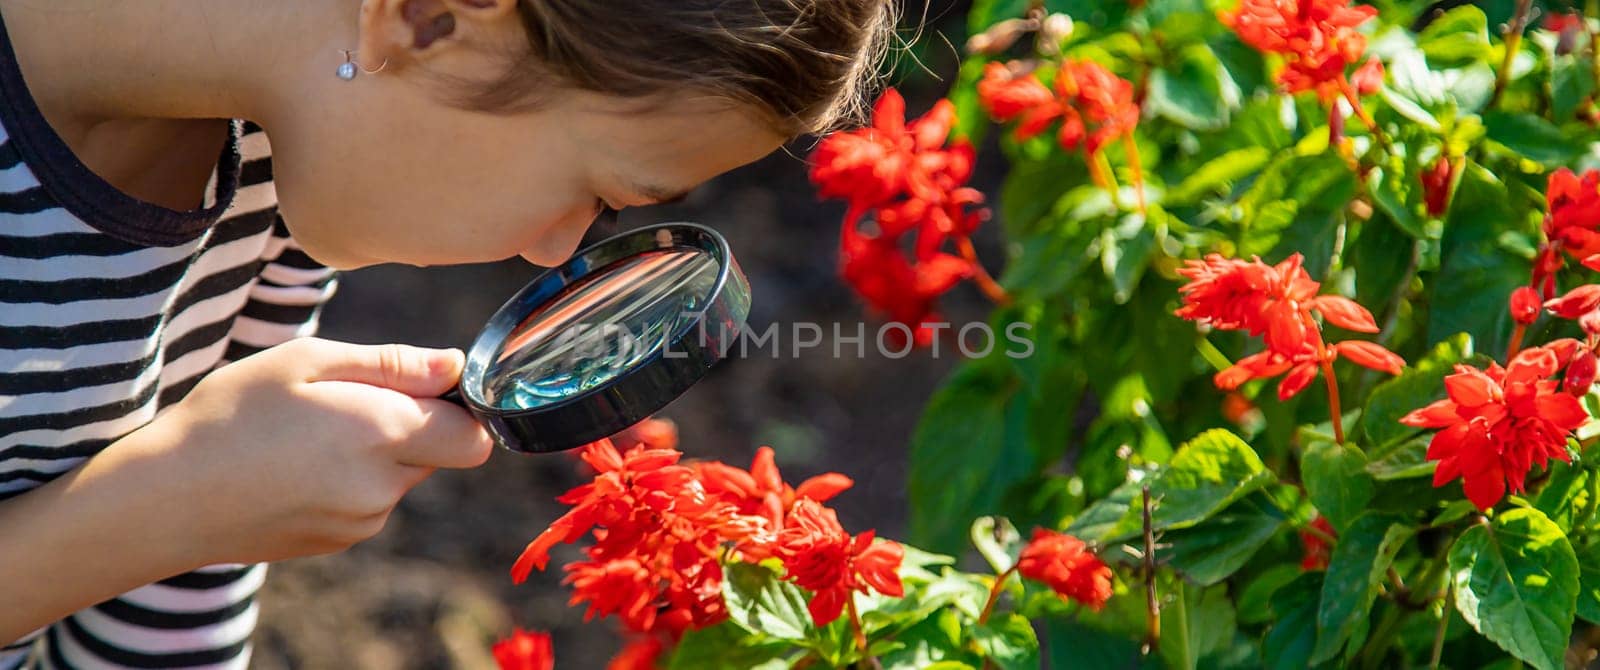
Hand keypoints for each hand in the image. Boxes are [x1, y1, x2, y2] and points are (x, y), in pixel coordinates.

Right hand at [124, 338, 493, 565]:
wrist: (166, 496)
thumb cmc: (232, 414)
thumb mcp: (307, 362)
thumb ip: (393, 364)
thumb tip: (454, 367)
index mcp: (383, 434)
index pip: (475, 436)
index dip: (458, 408)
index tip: (420, 388)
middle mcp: (383, 488)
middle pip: (440, 454)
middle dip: (413, 426)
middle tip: (346, 404)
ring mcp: (361, 522)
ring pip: (401, 478)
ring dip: (377, 454)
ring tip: (308, 436)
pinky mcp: (338, 542)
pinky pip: (368, 503)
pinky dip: (349, 482)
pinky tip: (296, 467)